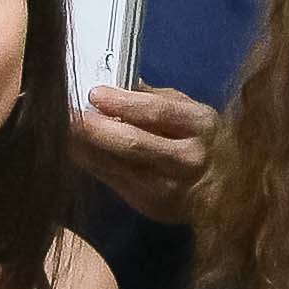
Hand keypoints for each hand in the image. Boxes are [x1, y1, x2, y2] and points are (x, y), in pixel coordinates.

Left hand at [69, 85, 217, 222]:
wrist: (226, 191)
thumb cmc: (204, 141)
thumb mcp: (191, 113)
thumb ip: (156, 99)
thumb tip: (115, 84)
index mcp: (200, 126)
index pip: (158, 112)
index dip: (122, 103)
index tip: (94, 93)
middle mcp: (188, 158)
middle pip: (133, 143)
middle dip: (94, 128)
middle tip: (65, 114)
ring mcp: (168, 186)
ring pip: (116, 165)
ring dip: (83, 146)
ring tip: (61, 129)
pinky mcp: (150, 205)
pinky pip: (111, 180)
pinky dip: (89, 163)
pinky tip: (75, 149)